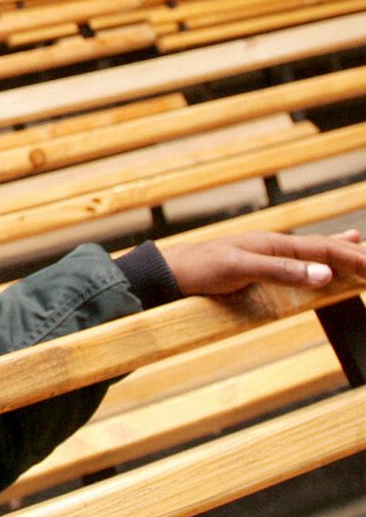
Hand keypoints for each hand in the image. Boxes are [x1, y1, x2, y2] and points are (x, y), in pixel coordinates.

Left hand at [163, 229, 365, 297]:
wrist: (169, 272)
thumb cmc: (200, 268)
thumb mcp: (241, 269)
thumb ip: (282, 271)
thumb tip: (325, 273)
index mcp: (273, 243)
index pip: (323, 249)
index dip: (354, 259)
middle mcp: (273, 246)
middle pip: (322, 247)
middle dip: (353, 253)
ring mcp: (265, 255)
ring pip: (311, 252)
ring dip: (337, 252)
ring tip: (360, 248)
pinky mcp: (256, 267)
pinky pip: (295, 262)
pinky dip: (314, 260)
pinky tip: (318, 263)